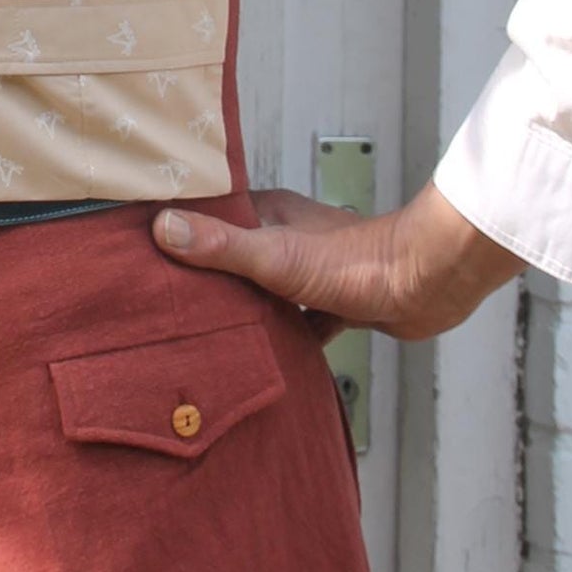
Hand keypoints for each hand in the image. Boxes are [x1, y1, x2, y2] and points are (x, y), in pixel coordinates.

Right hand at [153, 183, 521, 341]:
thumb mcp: (278, 256)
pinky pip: (300, 321)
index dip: (180, 229)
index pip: (214, 216)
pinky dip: (285, 336)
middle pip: (236, 256)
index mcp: (272, 214)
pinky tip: (266, 357)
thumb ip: (223, 246)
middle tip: (167, 301)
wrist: (429, 284)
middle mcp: (291, 237)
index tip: (143, 247)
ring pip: (266, 290)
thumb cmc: (360, 262)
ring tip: (205, 333)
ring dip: (245, 309)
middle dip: (207, 276)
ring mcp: (314, 270)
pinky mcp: (338, 301)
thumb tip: (163, 227)